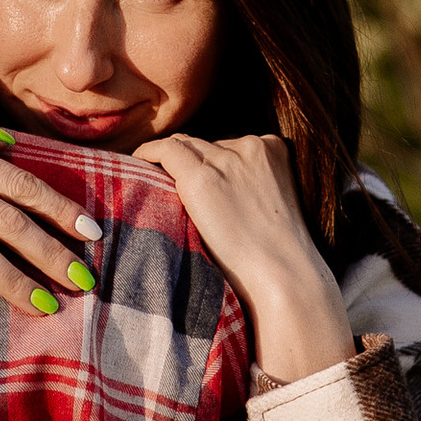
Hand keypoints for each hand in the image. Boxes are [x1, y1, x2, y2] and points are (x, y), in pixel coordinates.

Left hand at [131, 131, 355, 382]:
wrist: (283, 277)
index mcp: (274, 149)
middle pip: (206, 144)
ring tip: (152, 177)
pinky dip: (148, 153)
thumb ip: (250, 187)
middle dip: (190, 160)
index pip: (230, 144)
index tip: (196, 176)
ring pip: (186, 146)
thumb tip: (217, 191)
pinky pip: (166, 151)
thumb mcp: (272, 207)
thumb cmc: (278, 258)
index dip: (210, 160)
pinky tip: (137, 160)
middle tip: (169, 180)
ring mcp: (225, 160)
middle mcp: (251, 145)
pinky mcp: (201, 178)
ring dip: (171, 162)